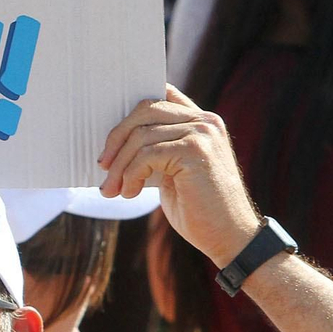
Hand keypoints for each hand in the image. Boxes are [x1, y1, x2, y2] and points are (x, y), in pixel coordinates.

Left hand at [98, 84, 260, 267]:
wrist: (229, 236)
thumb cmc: (198, 209)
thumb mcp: (175, 172)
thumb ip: (158, 149)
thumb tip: (116, 144)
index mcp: (202, 122)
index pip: (161, 95)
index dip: (131, 111)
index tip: (111, 140)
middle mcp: (205, 121)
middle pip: (145, 110)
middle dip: (116, 139)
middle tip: (103, 166)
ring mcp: (202, 133)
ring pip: (141, 135)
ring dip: (119, 166)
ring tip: (113, 190)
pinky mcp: (195, 151)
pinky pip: (146, 155)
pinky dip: (130, 175)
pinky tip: (130, 193)